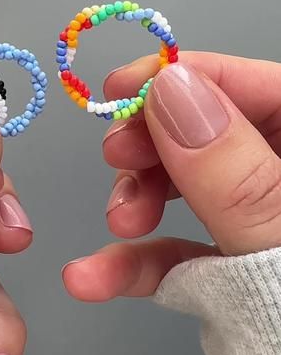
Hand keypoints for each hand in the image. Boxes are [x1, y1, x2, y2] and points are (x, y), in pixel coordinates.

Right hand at [63, 53, 280, 300]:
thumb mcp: (279, 246)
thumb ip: (231, 173)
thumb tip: (169, 88)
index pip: (258, 87)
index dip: (191, 76)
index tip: (126, 86)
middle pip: (212, 132)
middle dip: (154, 142)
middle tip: (116, 153)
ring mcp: (256, 228)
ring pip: (189, 188)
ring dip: (138, 199)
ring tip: (120, 221)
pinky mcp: (231, 276)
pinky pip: (182, 254)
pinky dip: (136, 264)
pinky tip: (92, 278)